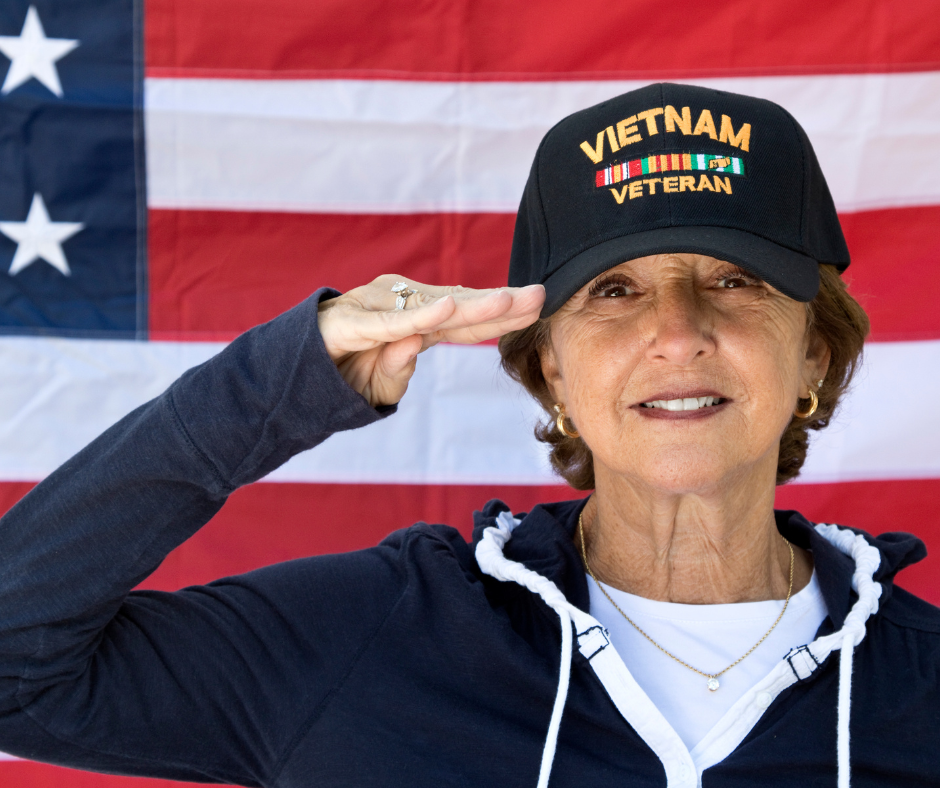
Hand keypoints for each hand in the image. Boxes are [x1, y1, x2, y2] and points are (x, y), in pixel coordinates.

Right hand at [317, 275, 544, 406]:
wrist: (289, 374)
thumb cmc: (341, 374)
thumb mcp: (380, 385)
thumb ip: (399, 368)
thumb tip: (415, 345)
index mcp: (417, 323)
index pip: (468, 318)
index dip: (503, 312)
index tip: (540, 304)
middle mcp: (400, 308)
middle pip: (459, 307)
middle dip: (501, 303)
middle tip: (539, 295)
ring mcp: (376, 310)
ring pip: (432, 309)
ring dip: (471, 305)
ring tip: (509, 301)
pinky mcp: (352, 323)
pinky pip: (390, 323)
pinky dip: (419, 318)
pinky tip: (449, 310)